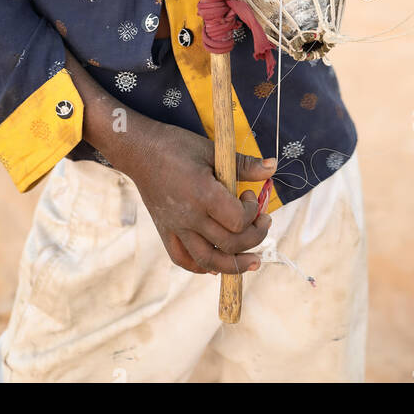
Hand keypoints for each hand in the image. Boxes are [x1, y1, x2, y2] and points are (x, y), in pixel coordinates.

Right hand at [122, 120, 276, 275]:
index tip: (251, 196)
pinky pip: (183, 260)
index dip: (253, 212)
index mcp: (202, 194)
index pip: (237, 220)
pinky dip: (202, 266)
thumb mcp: (212, 149)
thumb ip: (244, 164)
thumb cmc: (176, 146)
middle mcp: (189, 217)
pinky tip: (216, 264)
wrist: (139, 151)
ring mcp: (176, 228)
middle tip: (264, 222)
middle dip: (254, 237)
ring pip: (208, 260)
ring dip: (234, 265)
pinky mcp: (165, 232)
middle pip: (229, 243)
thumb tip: (273, 166)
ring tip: (253, 261)